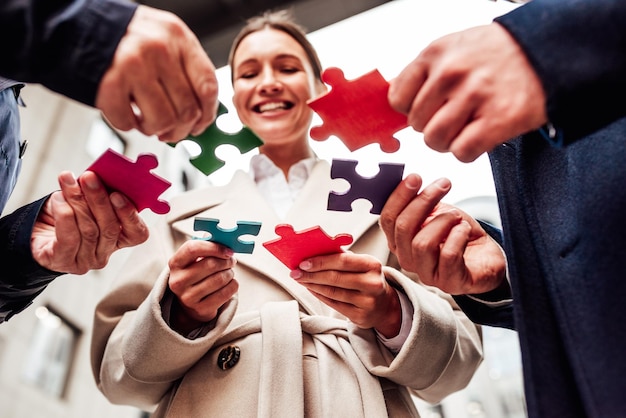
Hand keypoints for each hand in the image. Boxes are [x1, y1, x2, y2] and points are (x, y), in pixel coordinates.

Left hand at [31, 171, 148, 273]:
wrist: (35, 233)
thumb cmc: (66, 216)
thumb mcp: (87, 202)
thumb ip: (99, 192)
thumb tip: (99, 176)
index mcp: (119, 239)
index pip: (137, 234)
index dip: (130, 215)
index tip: (117, 194)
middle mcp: (105, 253)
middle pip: (110, 228)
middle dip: (99, 199)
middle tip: (89, 177)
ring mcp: (85, 261)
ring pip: (89, 230)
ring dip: (77, 200)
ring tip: (67, 182)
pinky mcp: (64, 261)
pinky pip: (68, 237)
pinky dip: (63, 213)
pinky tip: (58, 198)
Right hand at [95, 5, 218, 142]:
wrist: (80, 26)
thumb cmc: (127, 38)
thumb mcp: (166, 39)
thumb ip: (186, 69)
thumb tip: (203, 112)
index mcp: (178, 38)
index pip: (207, 86)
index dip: (208, 114)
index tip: (201, 124)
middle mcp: (158, 50)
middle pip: (187, 110)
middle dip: (181, 130)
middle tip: (172, 131)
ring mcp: (133, 67)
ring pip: (162, 121)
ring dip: (157, 130)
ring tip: (148, 121)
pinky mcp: (108, 84)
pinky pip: (128, 123)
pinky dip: (129, 126)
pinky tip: (128, 113)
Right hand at [168, 240, 236, 333]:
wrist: (190, 304)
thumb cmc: (196, 274)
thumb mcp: (193, 260)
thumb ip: (206, 248)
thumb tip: (225, 240)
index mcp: (175, 264)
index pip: (193, 248)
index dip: (214, 247)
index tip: (227, 250)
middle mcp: (178, 281)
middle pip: (210, 264)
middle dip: (226, 261)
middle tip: (231, 261)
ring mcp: (188, 297)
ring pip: (220, 279)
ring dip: (230, 273)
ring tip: (228, 273)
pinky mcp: (201, 309)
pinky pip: (226, 293)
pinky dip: (233, 285)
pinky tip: (229, 283)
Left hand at [290, 252, 400, 337]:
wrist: (384, 305)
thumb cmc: (366, 278)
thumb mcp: (361, 265)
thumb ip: (342, 257)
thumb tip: (314, 251)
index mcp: (372, 264)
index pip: (342, 261)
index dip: (321, 261)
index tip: (303, 262)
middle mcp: (372, 283)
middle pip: (335, 278)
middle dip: (312, 275)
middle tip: (295, 273)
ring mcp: (367, 302)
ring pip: (332, 292)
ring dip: (312, 285)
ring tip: (301, 280)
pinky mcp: (360, 316)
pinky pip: (334, 304)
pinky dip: (319, 295)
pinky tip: (311, 289)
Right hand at [379, 174, 505, 294]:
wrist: (486, 259)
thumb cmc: (458, 236)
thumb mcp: (436, 214)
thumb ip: (420, 203)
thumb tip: (408, 180)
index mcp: (399, 242)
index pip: (388, 220)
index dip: (399, 197)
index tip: (415, 178)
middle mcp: (408, 259)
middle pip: (403, 228)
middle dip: (423, 201)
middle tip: (443, 184)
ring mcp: (427, 274)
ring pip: (422, 243)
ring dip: (443, 221)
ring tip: (457, 216)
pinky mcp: (450, 282)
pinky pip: (448, 255)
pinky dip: (458, 236)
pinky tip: (465, 230)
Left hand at [388, 23, 546, 161]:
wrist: (549, 52)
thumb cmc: (499, 53)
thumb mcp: (454, 48)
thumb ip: (425, 73)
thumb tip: (396, 102)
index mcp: (436, 53)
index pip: (397, 98)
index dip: (409, 109)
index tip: (424, 109)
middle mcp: (452, 73)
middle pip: (417, 123)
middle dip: (431, 126)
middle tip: (452, 117)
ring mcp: (475, 96)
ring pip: (435, 140)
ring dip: (448, 142)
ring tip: (465, 128)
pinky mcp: (498, 120)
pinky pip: (462, 151)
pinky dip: (468, 151)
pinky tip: (480, 136)